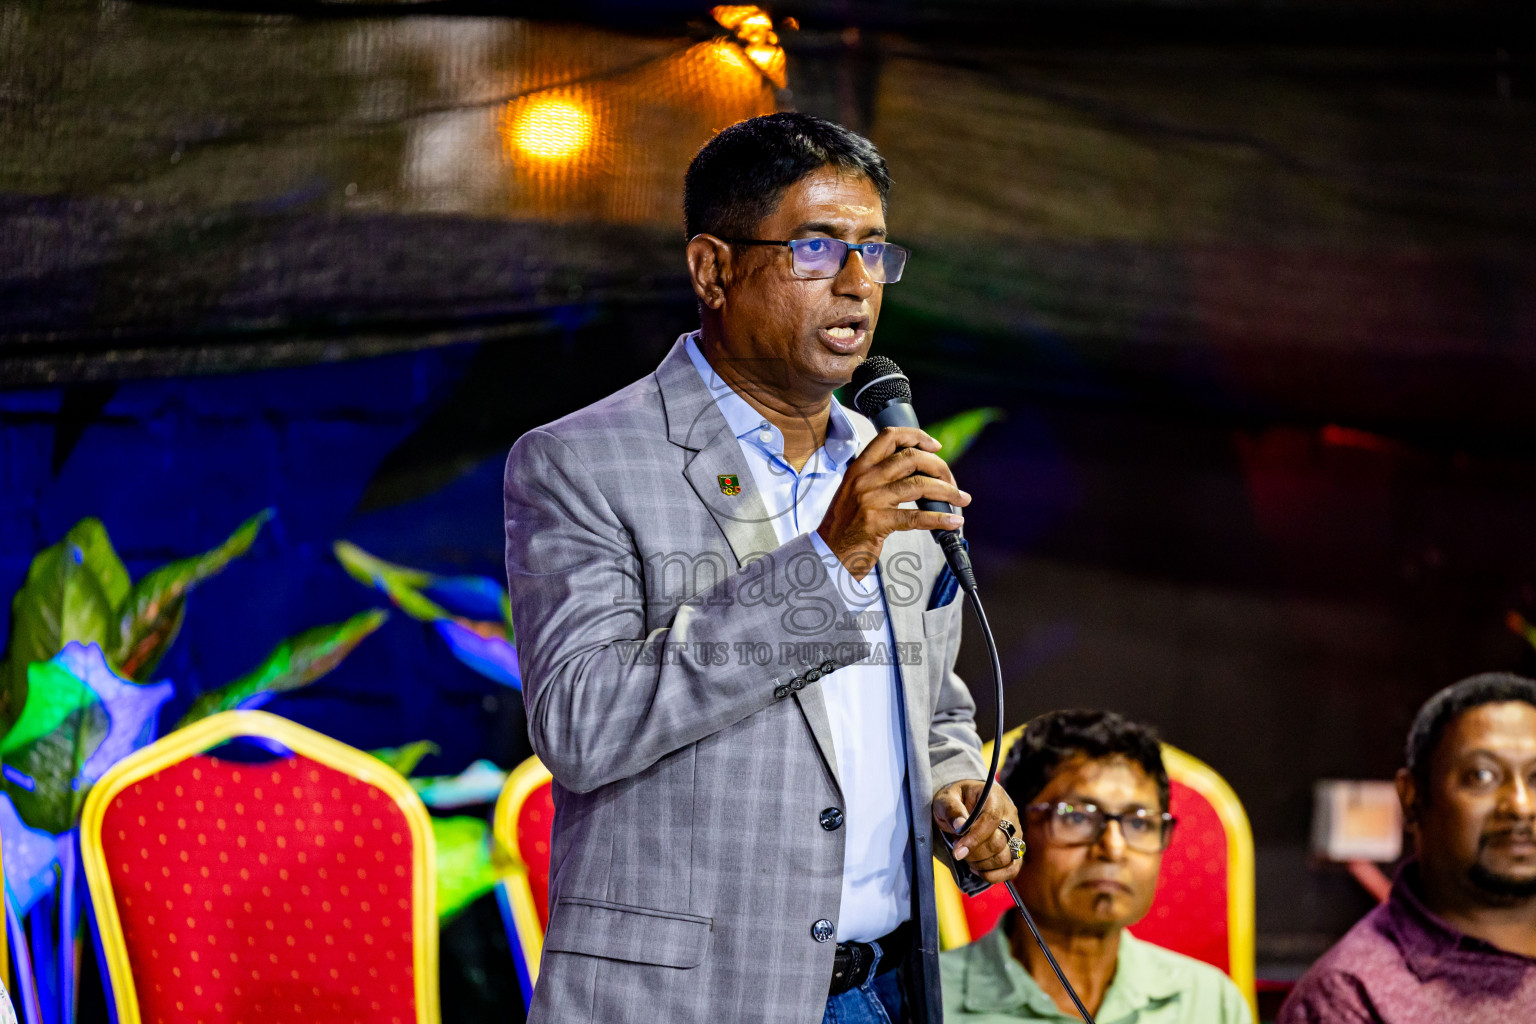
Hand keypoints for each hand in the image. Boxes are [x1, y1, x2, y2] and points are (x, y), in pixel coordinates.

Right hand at [816, 426, 968, 579]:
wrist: (829, 553)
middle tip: (952, 481)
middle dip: (940, 467)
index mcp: (859, 467)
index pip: (889, 436)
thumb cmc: (846, 524)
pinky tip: (952, 521)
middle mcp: (864, 479)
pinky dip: (939, 518)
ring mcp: (870, 499)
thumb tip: (917, 469)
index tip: (935, 446)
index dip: (917, 436)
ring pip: (919, 485)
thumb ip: (879, 477)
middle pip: (911, 458)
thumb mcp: (855, 491)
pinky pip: (917, 516)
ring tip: (961, 499)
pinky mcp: (877, 522)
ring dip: (947, 491)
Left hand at [933, 779, 1022, 883]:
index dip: (975, 839)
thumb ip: (952, 810)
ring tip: (966, 858)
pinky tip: (977, 869)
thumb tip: (960, 825)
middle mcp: (1010, 813)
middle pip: (999, 842)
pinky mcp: (1015, 848)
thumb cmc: (954, 800)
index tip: (957, 851)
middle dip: (975, 853)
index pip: (991, 820)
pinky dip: (995, 875)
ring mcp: (1015, 832)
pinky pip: (1013, 868)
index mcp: (994, 796)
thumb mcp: (945, 800)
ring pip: (1006, 858)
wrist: (962, 804)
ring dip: (982, 864)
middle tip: (958, 851)